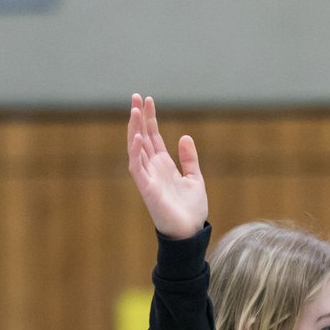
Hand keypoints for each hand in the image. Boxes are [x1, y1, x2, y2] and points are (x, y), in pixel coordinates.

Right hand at [126, 94, 207, 239]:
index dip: (150, 118)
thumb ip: (189, 159)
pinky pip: (137, 167)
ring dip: (134, 129)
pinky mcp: (146, 188)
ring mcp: (148, 177)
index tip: (147, 99)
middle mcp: (153, 168)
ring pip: (136, 148)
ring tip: (134, 110)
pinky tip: (137, 136)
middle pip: (142, 137)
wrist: (190, 233)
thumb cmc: (191, 211)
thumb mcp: (195, 178)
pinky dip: (135, 152)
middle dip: (138, 117)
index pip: (153, 136)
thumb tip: (184, 136)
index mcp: (164, 165)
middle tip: (135, 96)